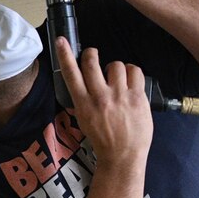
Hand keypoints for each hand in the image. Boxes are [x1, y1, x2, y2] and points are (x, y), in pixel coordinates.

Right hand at [57, 42, 151, 166]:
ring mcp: (119, 96)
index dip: (65, 55)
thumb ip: (84, 101)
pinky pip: (135, 72)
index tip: (61, 41)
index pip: (71, 74)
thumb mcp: (84, 121)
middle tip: (92, 55)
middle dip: (91, 54)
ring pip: (115, 64)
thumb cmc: (103, 141)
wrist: (122, 156)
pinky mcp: (137, 97)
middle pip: (92, 62)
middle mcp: (100, 97)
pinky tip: (130, 80)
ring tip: (117, 77)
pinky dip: (132, 72)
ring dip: (115, 67)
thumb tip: (85, 86)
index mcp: (83, 104)